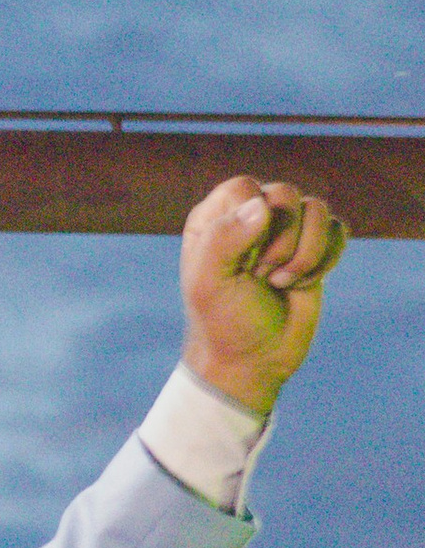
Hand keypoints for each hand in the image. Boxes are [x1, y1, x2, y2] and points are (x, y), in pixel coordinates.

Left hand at [179, 176, 345, 414]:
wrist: (254, 359)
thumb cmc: (224, 321)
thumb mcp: (209, 284)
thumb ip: (224, 240)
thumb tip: (263, 205)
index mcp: (213, 218)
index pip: (244, 188)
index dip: (251, 224)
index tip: (241, 263)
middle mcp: (248, 216)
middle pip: (285, 194)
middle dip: (280, 242)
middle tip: (260, 276)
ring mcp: (285, 230)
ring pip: (317, 209)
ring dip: (305, 254)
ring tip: (278, 283)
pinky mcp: (315, 247)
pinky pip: (338, 230)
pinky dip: (325, 260)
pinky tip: (301, 284)